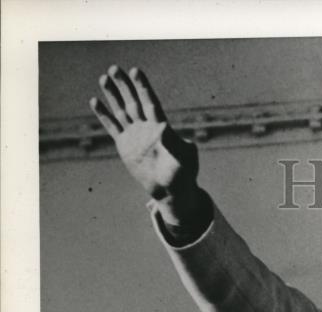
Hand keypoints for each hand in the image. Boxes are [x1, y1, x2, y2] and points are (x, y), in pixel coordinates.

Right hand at [89, 65, 205, 228]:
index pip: (150, 102)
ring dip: (112, 95)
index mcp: (162, 126)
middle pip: (133, 102)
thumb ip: (174, 142)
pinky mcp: (124, 145)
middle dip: (124, 85)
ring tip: (104, 78)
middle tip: (114, 68)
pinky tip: (95, 101)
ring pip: (121, 110)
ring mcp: (135, 135)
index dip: (143, 87)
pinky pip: (112, 127)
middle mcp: (147, 127)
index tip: (135, 71)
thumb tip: (164, 128)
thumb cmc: (183, 173)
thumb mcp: (184, 157)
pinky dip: (104, 115)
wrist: (171, 190)